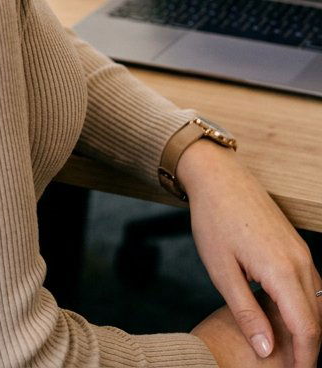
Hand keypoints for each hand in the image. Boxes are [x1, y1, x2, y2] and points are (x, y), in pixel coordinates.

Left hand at [178, 141, 320, 366]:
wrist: (217, 175)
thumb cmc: (213, 219)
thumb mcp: (221, 271)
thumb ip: (246, 313)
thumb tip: (266, 350)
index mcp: (282, 270)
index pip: (307, 329)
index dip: (305, 360)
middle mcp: (300, 260)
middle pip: (317, 319)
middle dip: (308, 349)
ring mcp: (301, 251)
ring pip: (317, 302)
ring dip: (307, 328)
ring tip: (287, 351)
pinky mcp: (295, 245)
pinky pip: (310, 284)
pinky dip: (304, 306)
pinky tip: (284, 318)